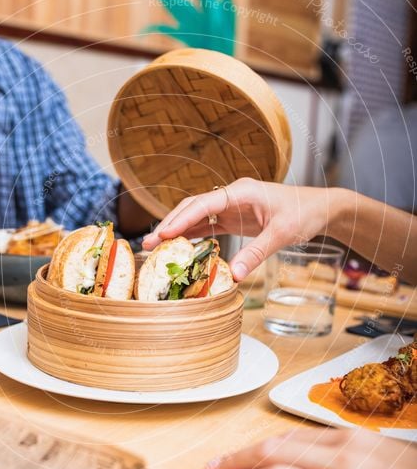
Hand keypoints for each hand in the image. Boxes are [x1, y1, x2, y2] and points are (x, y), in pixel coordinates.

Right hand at [142, 179, 332, 279]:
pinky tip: (177, 248)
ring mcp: (231, 207)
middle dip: (170, 224)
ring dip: (176, 231)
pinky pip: (207, 226)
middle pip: (192, 208)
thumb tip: (234, 276)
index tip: (163, 233)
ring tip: (154, 247)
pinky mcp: (234, 218)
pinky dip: (191, 236)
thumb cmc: (303, 214)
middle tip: (148, 243)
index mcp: (241, 191)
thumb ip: (257, 253)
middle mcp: (231, 196)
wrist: (320, 208)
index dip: (181, 218)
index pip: (203, 204)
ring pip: (196, 217)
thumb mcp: (282, 234)